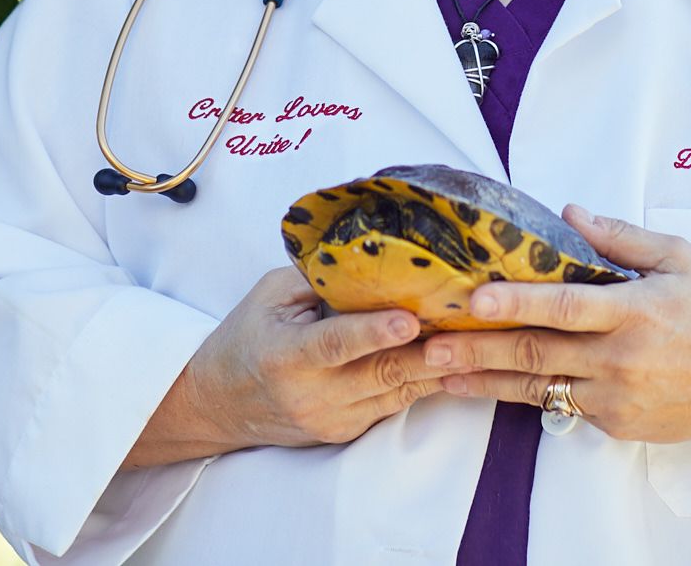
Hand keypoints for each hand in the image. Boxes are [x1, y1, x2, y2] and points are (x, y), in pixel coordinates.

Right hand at [178, 266, 449, 451]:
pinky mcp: (346, 432)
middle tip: (467, 324)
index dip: (373, 333)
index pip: (334, 344)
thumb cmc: (246, 336)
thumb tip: (371, 258)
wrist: (218, 402)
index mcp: (284, 355)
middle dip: (428, 350)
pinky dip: (423, 382)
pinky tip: (451, 360)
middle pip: (380, 374)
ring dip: (436, 367)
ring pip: (396, 393)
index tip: (409, 320)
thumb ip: (317, 280)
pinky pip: (393, 405)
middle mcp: (310, 395)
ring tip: (472, 338)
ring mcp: (331, 419)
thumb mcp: (269, 295)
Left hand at [419, 205, 690, 443]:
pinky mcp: (614, 423)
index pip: (565, 306)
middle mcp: (620, 358)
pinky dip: (521, 395)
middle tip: (429, 344)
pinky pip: (560, 405)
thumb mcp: (677, 259)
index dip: (518, 302)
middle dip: (478, 349)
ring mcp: (615, 397)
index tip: (476, 299)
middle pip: (537, 353)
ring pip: (537, 387)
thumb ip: (620, 238)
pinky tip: (484, 386)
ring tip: (437, 372)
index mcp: (634, 311)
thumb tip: (570, 214)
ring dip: (483, 380)